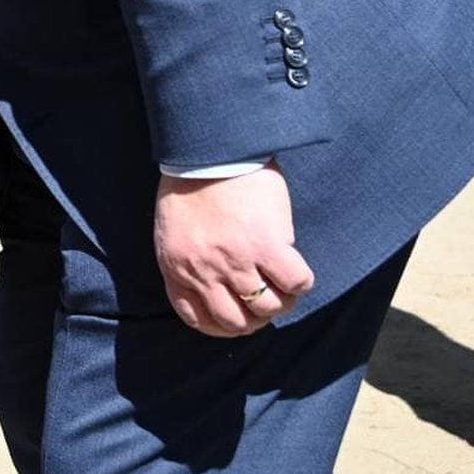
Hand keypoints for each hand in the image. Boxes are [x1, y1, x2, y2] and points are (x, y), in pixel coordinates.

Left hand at [154, 162, 313, 336]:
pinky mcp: (267, 245)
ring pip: (268, 307)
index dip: (221, 325)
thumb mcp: (172, 228)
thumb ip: (187, 257)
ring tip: (283, 283)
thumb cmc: (190, 181)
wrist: (208, 149)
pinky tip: (295, 266)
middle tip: (265, 301)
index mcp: (176, 265)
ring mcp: (236, 261)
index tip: (236, 316)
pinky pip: (295, 283)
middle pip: (236, 321)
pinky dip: (300, 282)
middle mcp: (204, 270)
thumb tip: (211, 280)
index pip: (196, 318)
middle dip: (254, 319)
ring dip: (281, 300)